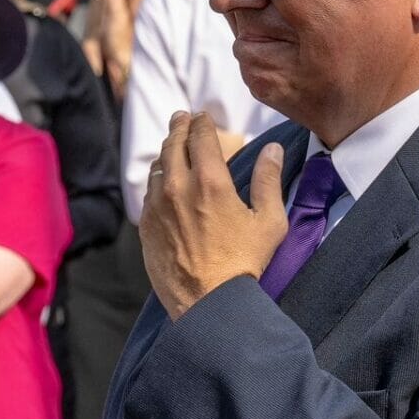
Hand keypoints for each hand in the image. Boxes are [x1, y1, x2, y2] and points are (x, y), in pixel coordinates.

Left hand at [142, 111, 287, 316]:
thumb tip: (272, 149)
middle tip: (182, 117)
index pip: (200, 136)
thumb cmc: (244, 263)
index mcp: (210, 181)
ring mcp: (157, 206)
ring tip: (173, 144)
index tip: (202, 115)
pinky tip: (162, 179)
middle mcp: (178, 187)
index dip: (202, 122)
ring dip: (166, 151)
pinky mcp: (146, 225)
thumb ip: (269, 180)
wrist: (208, 302)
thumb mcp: (269, 221)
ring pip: (157, 166)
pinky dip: (157, 179)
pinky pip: (148, 192)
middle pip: (173, 144)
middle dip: (179, 127)